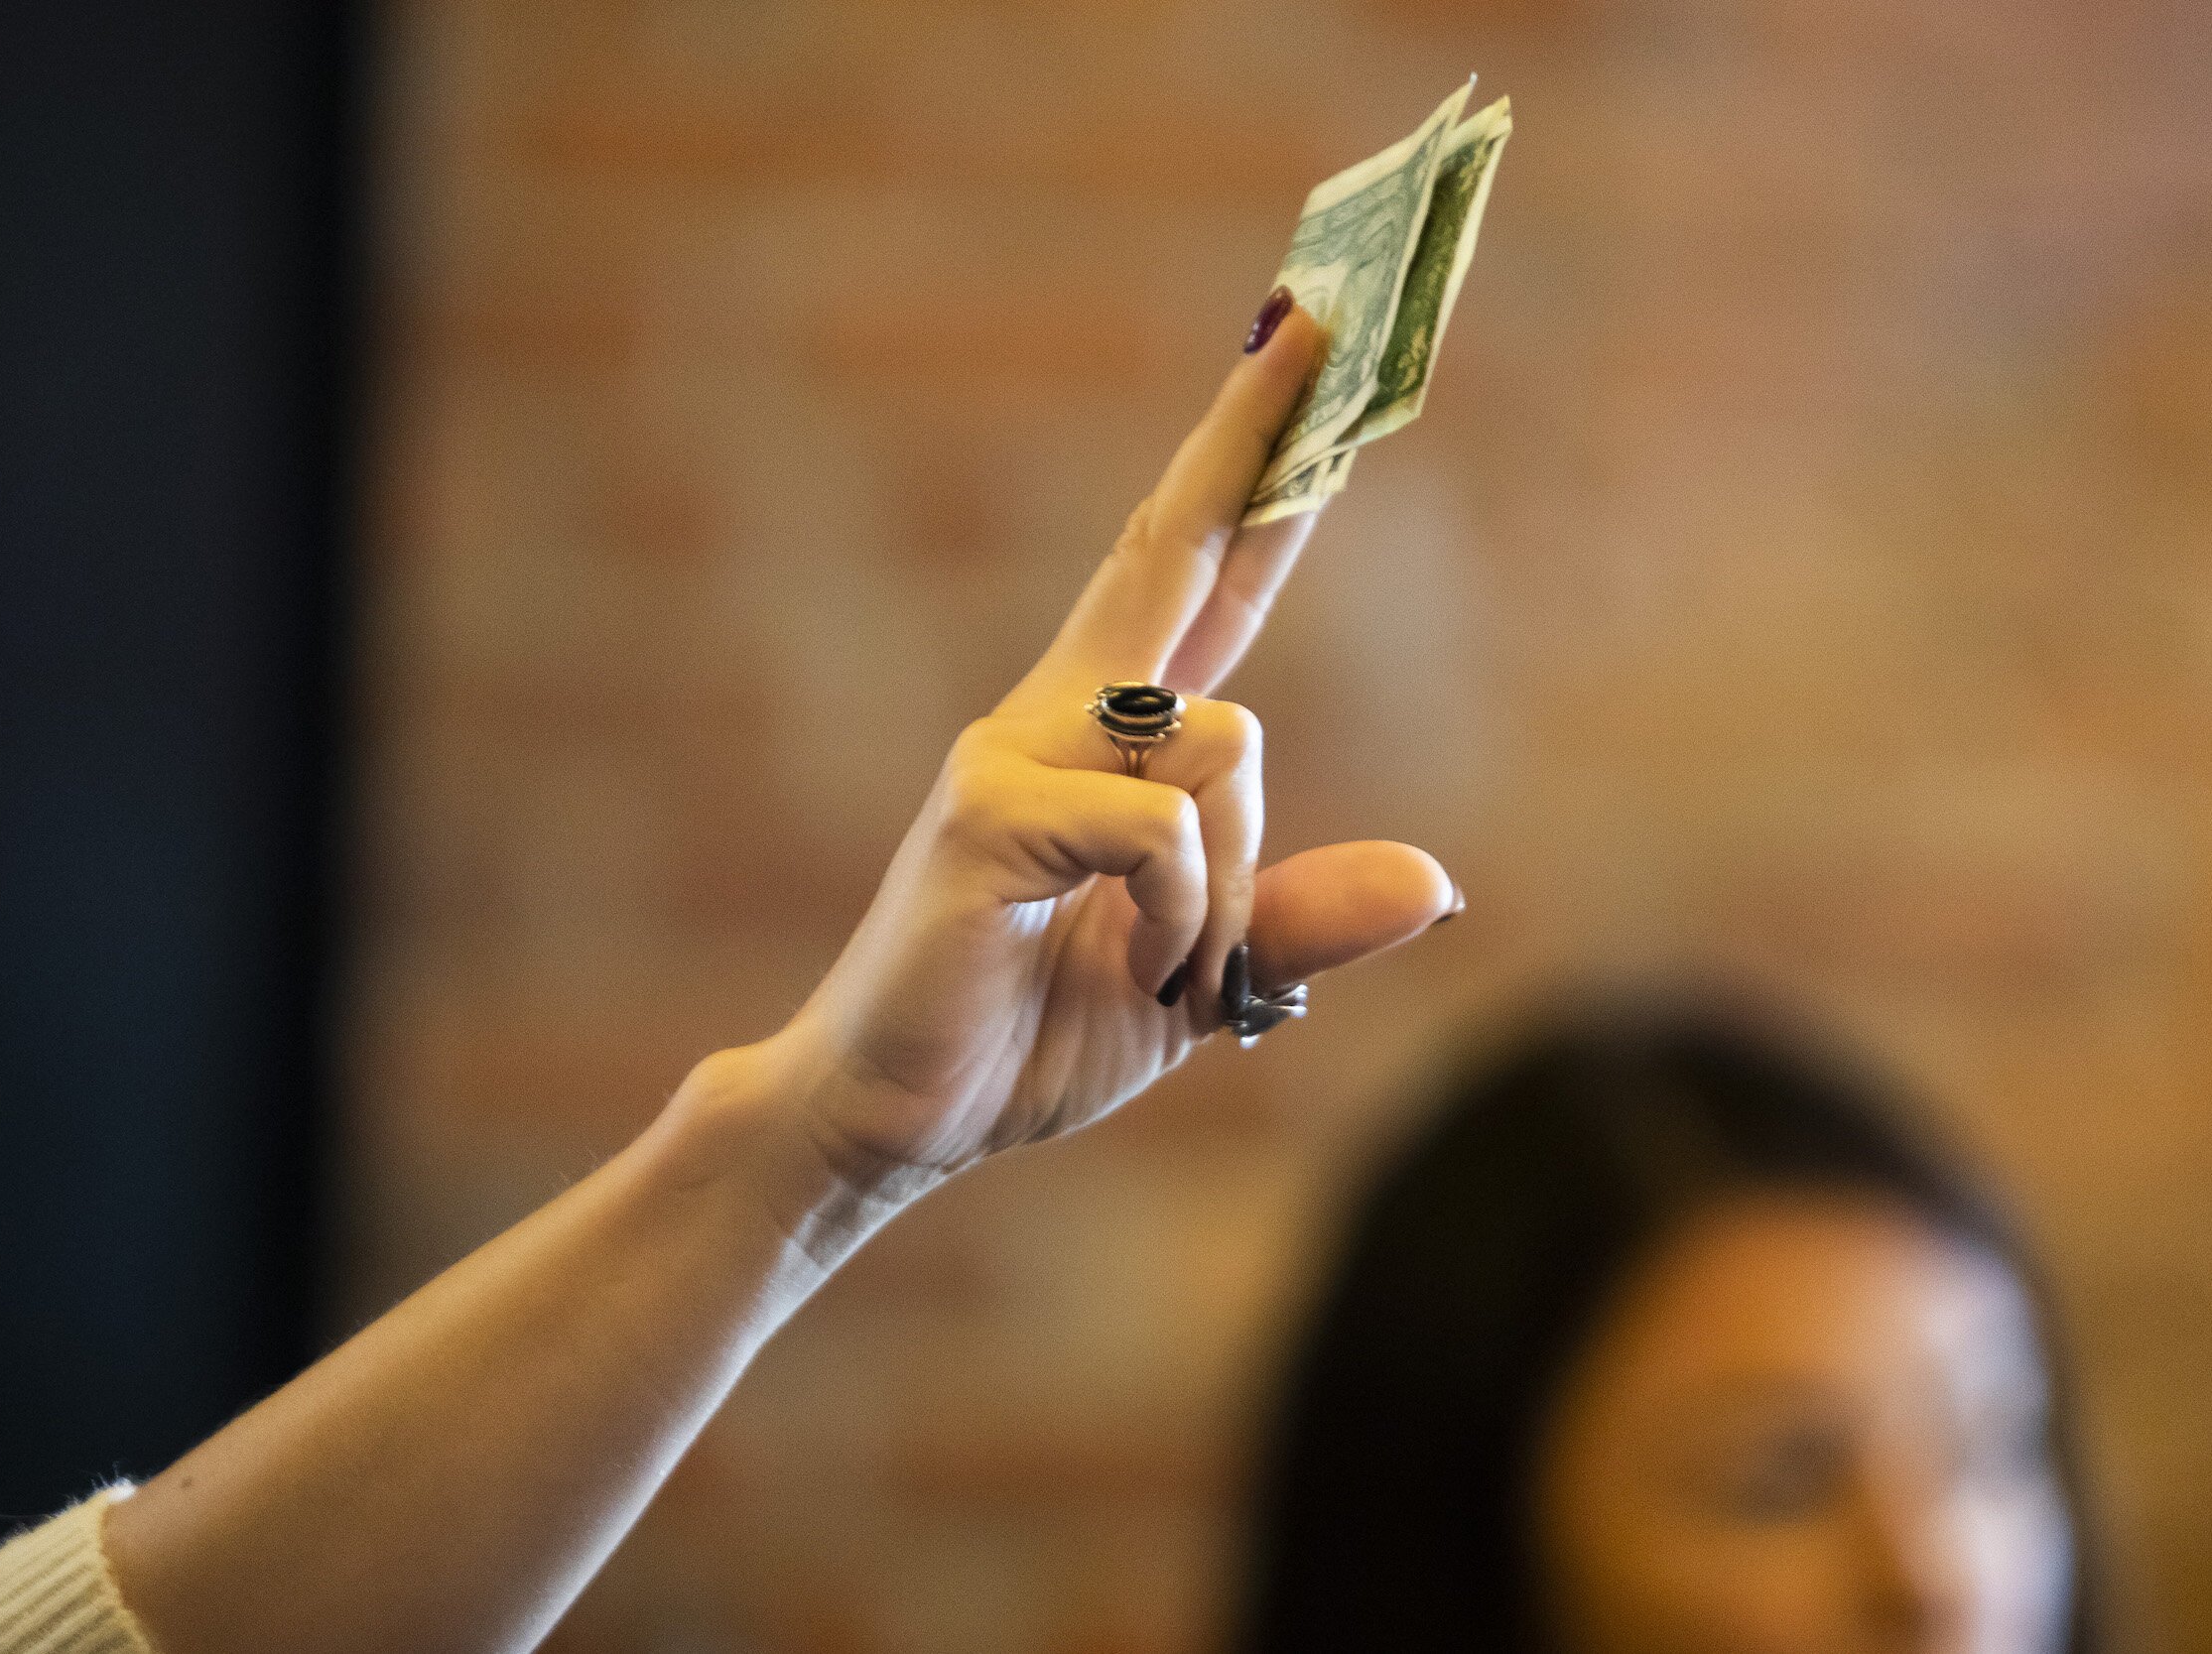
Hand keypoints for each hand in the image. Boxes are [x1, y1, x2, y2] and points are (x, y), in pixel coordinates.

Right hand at [758, 295, 1458, 1201]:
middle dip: (1251, 430)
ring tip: (1170, 970)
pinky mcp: (987, 812)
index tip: (1308, 362)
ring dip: (1238, 886)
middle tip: (1326, 306)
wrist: (892, 1116)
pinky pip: (1165, 827)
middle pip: (1171, 545)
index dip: (1260, 475)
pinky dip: (1190, 914)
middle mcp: (1060, 717)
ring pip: (1225, 744)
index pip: (1203, 580)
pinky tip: (1142, 965)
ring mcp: (1014, 752)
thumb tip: (1437, 879)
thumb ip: (1303, 921)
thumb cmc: (1032, 1033)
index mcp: (1111, 744)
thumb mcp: (1206, 977)